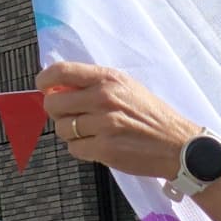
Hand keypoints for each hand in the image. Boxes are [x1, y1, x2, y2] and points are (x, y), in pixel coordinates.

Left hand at [42, 61, 201, 181]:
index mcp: (109, 79)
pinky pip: (74, 149)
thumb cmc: (152, 116)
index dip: (44, 79)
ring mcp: (104, 125)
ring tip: (91, 133)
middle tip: (68, 115)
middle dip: (56, 111)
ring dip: (71, 133)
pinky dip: (82, 149)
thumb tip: (59, 87)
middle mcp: (104, 98)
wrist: (178, 144)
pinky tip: (98, 145)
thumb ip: (95, 84)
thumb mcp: (127, 87)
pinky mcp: (105, 149)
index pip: (62, 71)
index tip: (43, 86)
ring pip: (62, 129)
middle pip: (53, 103)